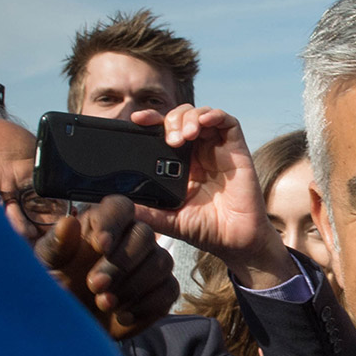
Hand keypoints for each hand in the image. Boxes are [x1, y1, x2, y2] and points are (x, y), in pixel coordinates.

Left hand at [34, 195, 177, 339]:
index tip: (100, 245)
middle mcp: (131, 239)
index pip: (120, 207)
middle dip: (121, 263)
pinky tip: (122, 315)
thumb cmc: (58, 288)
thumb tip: (68, 223)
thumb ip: (55, 245)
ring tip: (104, 304)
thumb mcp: (47, 267)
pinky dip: (146, 305)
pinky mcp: (162, 290)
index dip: (114, 222)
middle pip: (144, 235)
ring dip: (133, 286)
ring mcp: (150, 264)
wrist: (73, 325)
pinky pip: (169, 290)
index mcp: (102, 224)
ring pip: (161, 262)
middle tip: (95, 285)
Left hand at [129, 104, 296, 288]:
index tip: (137, 120)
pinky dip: (215, 114)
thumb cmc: (206, 230)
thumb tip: (119, 206)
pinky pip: (228, 121)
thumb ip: (147, 212)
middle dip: (171, 120)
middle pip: (181, 117)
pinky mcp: (237, 150)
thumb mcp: (168, 220)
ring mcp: (218, 149)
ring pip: (201, 114)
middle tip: (170, 140)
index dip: (151, 120)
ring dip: (189, 117)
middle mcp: (198, 152)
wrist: (235, 242)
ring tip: (185, 136)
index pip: (163, 132)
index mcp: (180, 164)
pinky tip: (205, 122)